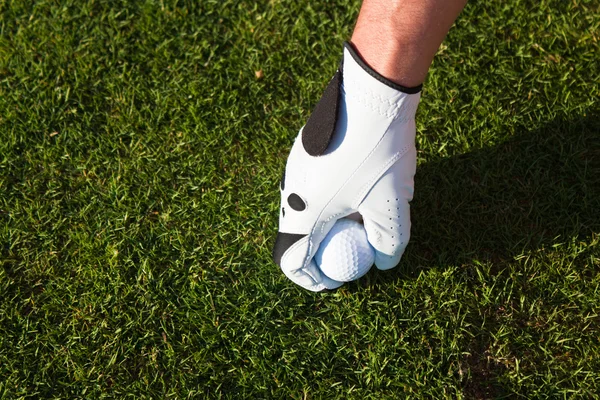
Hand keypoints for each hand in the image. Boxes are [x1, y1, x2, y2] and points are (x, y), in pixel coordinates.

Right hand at [273, 42, 420, 291]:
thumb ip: (389, 243)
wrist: (371, 91)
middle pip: (298, 236)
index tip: (334, 282)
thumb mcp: (392, 204)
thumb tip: (385, 262)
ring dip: (328, 225)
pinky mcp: (304, 153)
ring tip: (360, 220)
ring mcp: (294, 169)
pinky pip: (311, 188)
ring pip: (306, 210)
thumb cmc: (378, 152)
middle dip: (323, 251)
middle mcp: (290, 192)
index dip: (312, 279)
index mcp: (303, 211)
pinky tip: (359, 189)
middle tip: (351, 253)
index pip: (292, 260)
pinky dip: (330, 201)